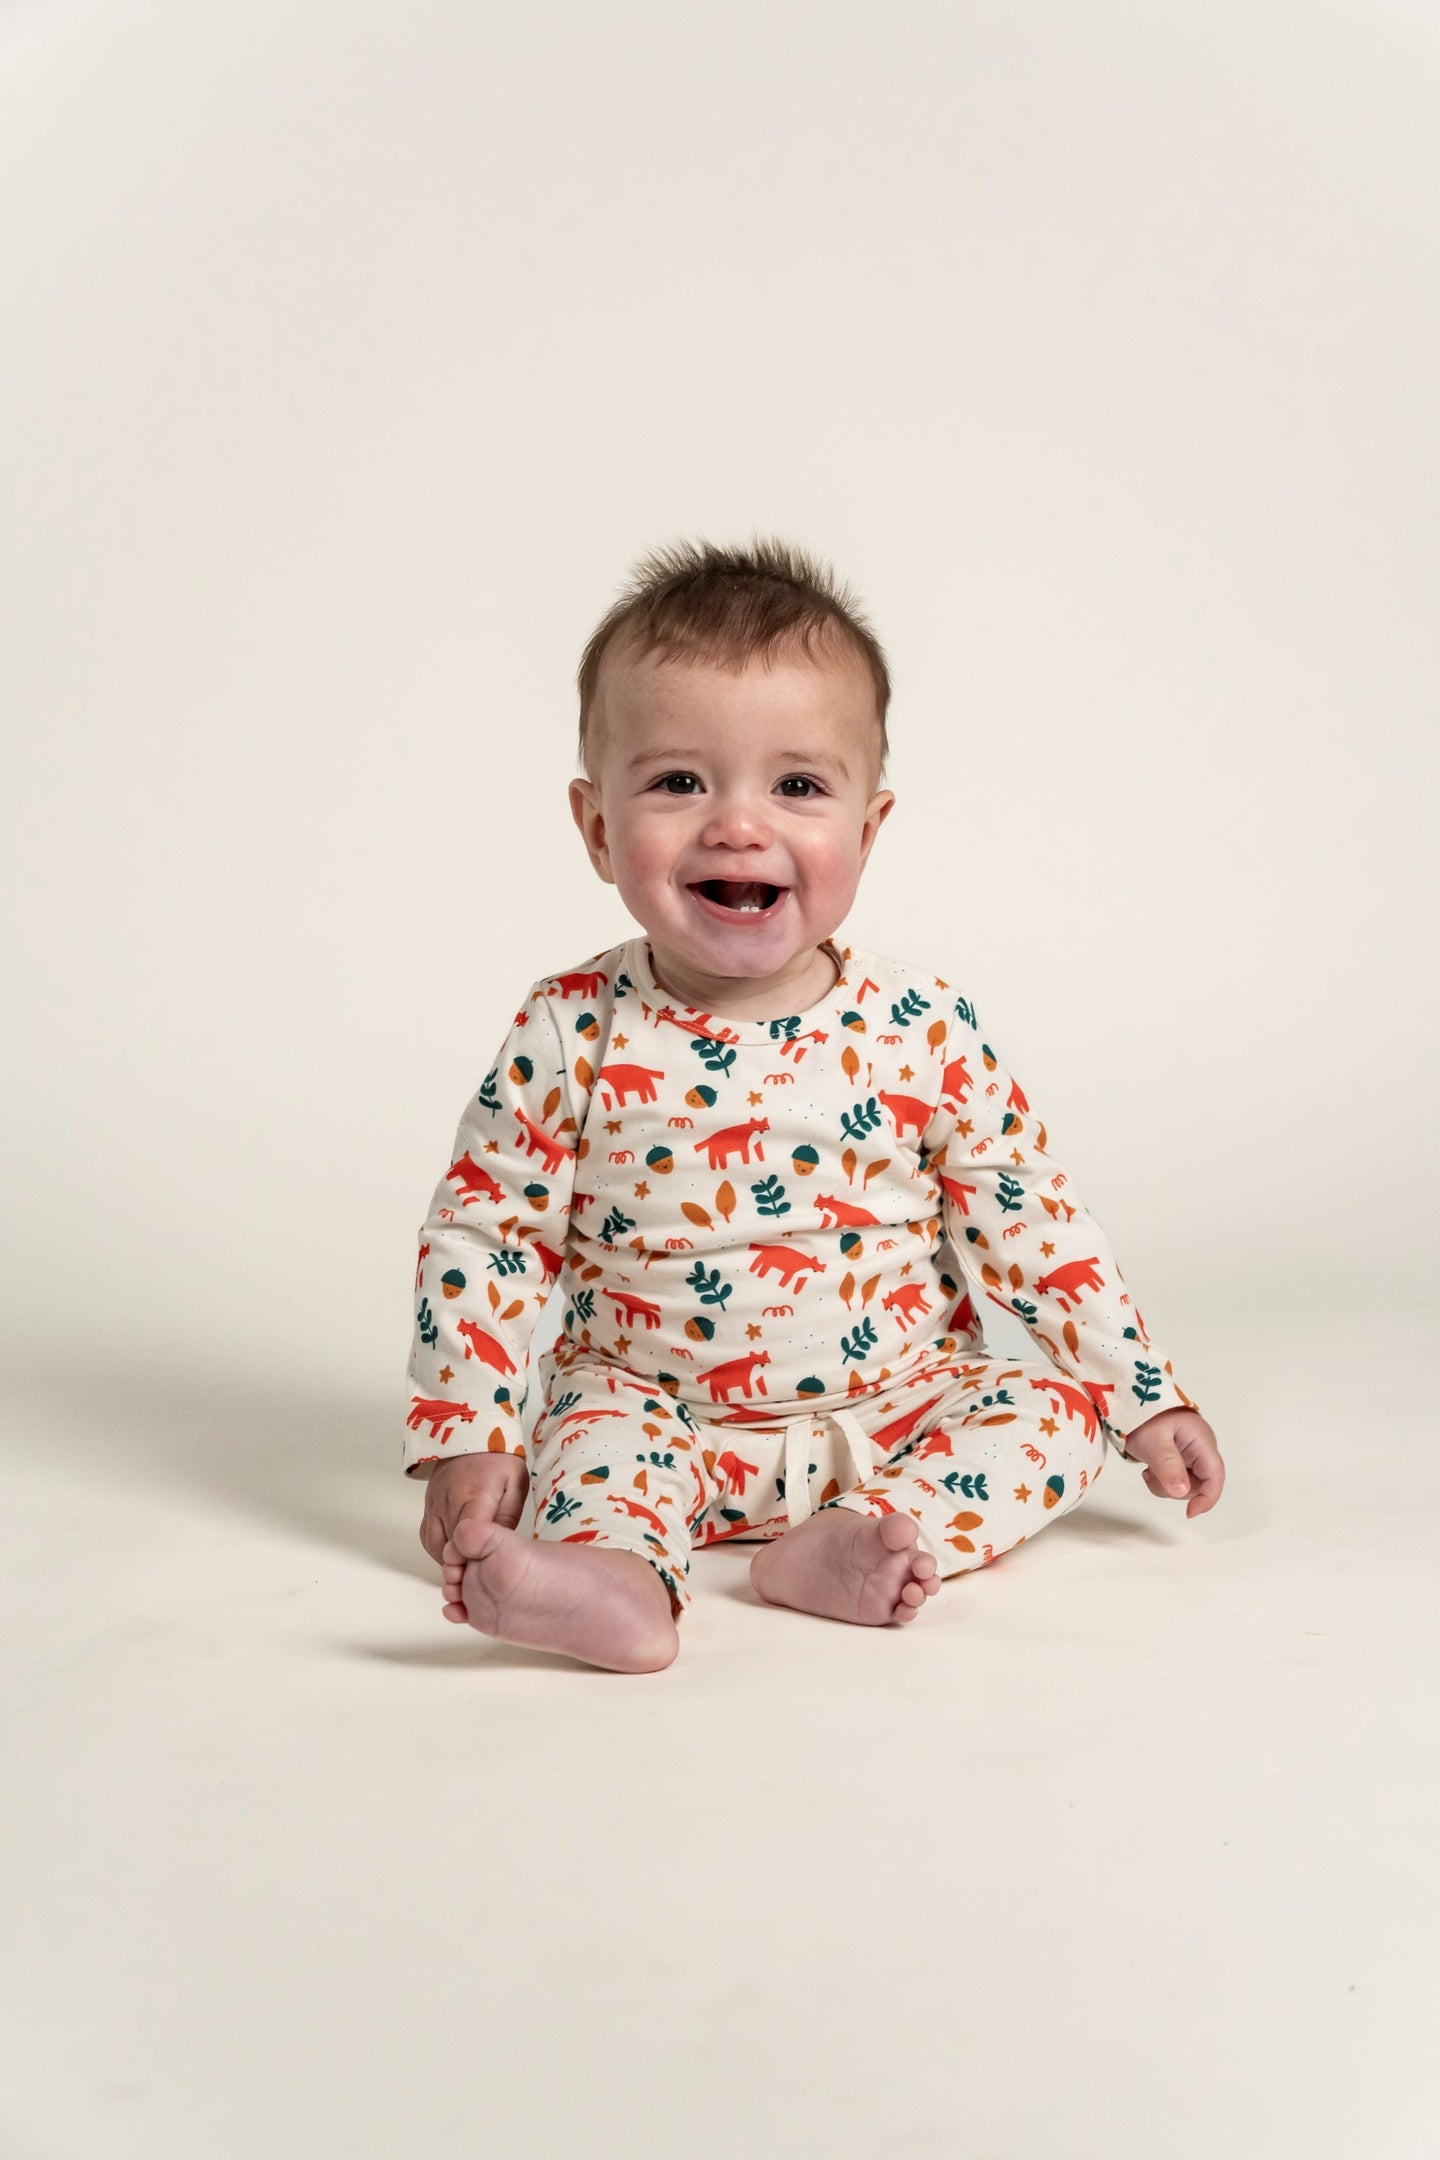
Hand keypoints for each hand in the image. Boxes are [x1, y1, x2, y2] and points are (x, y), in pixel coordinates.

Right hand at [419, 1451, 529, 1567]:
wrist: (470, 1432)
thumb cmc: (498, 1458)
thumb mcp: (515, 1483)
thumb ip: (507, 1517)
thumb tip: (500, 1546)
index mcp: (472, 1497)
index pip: (465, 1538)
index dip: (471, 1558)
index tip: (483, 1568)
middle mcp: (447, 1503)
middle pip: (448, 1548)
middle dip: (463, 1564)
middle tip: (480, 1571)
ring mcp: (433, 1504)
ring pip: (435, 1547)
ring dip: (450, 1558)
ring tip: (469, 1561)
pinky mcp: (427, 1505)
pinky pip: (427, 1537)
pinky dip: (439, 1548)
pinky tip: (455, 1549)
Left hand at [1120, 1408, 1223, 1517]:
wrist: (1128, 1398)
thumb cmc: (1143, 1416)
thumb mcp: (1155, 1443)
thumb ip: (1169, 1466)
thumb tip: (1182, 1492)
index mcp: (1202, 1442)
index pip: (1215, 1476)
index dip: (1207, 1498)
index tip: (1190, 1513)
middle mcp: (1200, 1448)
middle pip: (1199, 1484)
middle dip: (1177, 1488)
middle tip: (1153, 1475)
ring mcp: (1189, 1452)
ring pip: (1186, 1483)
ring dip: (1166, 1485)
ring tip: (1148, 1470)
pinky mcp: (1177, 1456)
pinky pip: (1176, 1477)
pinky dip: (1162, 1480)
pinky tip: (1148, 1468)